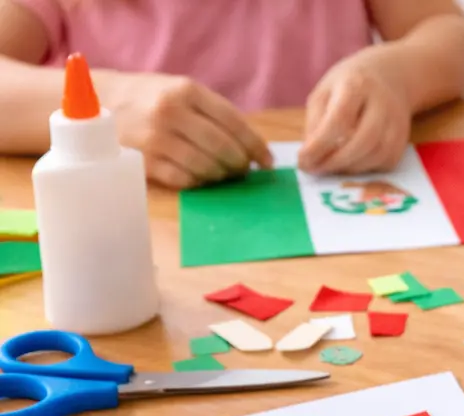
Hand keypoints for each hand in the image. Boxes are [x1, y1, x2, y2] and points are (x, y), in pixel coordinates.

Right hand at [101, 73, 271, 189]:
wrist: (102, 103)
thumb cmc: (152, 100)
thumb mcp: (181, 92)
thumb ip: (214, 114)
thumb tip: (252, 147)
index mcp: (187, 90)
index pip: (234, 122)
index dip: (255, 146)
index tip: (268, 162)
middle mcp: (172, 112)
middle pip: (223, 148)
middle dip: (240, 164)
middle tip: (243, 171)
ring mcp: (156, 137)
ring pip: (206, 167)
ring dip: (221, 176)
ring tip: (223, 174)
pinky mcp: (145, 161)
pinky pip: (185, 180)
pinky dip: (199, 182)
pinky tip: (200, 178)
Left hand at [299, 57, 411, 174]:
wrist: (390, 79)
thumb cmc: (348, 87)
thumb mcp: (325, 93)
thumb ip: (315, 123)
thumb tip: (309, 158)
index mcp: (357, 85)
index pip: (340, 118)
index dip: (320, 144)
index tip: (303, 160)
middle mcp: (382, 104)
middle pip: (363, 141)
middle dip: (335, 161)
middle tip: (315, 169)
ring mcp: (396, 125)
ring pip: (374, 156)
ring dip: (348, 168)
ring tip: (329, 166)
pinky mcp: (401, 143)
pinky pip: (381, 164)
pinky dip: (362, 169)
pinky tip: (349, 163)